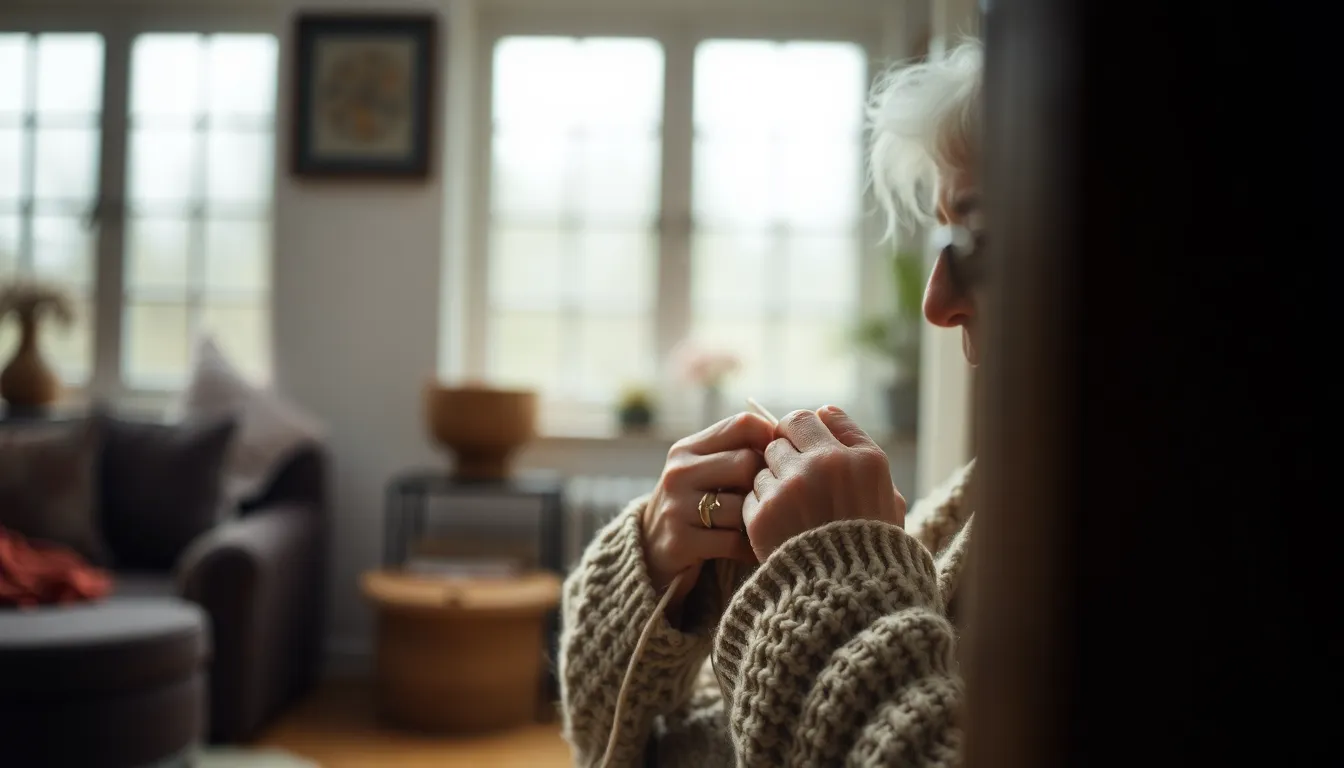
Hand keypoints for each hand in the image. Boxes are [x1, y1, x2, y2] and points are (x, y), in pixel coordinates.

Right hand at [641, 413, 774, 617]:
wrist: (649, 549)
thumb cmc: (694, 505)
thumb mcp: (703, 470)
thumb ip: (736, 451)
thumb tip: (788, 439)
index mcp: (687, 448)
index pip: (743, 424)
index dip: (770, 439)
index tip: (779, 459)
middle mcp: (679, 472)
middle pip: (746, 463)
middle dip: (763, 484)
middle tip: (766, 499)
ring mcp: (677, 507)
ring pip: (742, 506)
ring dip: (754, 520)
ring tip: (756, 527)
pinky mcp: (681, 541)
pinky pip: (733, 541)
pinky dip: (749, 548)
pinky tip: (750, 549)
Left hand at [742, 405, 905, 560]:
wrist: (848, 600)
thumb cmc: (874, 550)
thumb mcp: (889, 499)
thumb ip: (860, 450)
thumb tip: (827, 413)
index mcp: (864, 459)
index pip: (821, 416)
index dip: (810, 430)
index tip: (810, 445)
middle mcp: (827, 465)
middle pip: (787, 428)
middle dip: (788, 446)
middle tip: (795, 472)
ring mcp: (791, 487)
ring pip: (766, 459)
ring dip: (775, 477)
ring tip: (793, 507)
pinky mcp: (762, 512)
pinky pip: (753, 491)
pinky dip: (763, 505)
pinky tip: (781, 525)